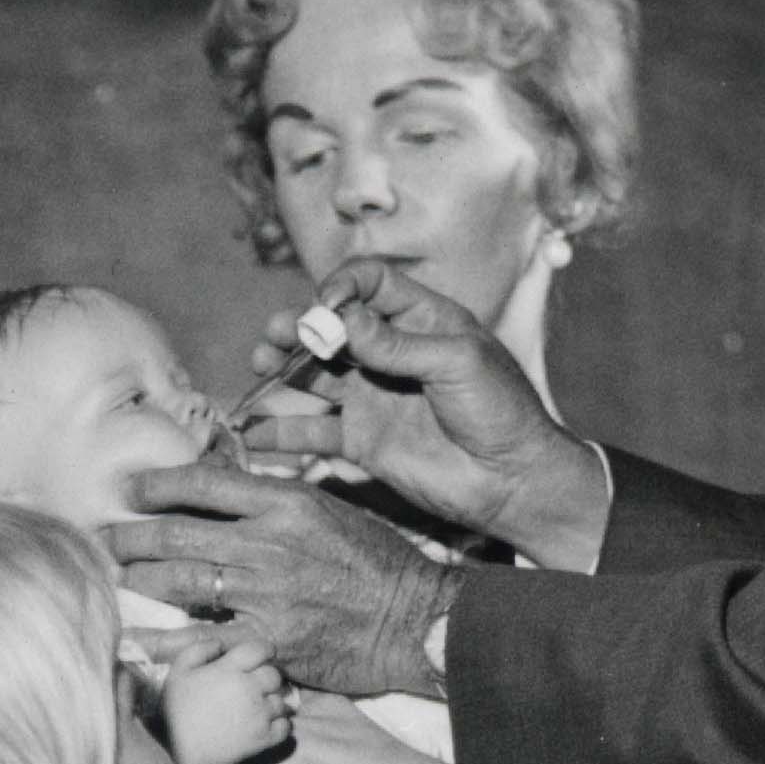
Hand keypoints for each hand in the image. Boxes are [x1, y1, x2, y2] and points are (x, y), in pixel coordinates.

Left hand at [108, 459, 450, 704]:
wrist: (417, 619)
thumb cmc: (379, 562)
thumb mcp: (331, 509)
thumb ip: (277, 501)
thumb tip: (226, 489)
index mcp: (286, 503)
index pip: (204, 484)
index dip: (156, 485)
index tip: (127, 490)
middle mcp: (269, 544)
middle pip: (179, 534)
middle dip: (131, 536)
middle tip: (102, 537)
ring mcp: (267, 595)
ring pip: (182, 582)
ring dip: (140, 579)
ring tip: (115, 577)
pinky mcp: (269, 641)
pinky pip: (202, 640)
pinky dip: (163, 639)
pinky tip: (134, 637)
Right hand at [149, 628, 287, 763]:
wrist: (176, 751)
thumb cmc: (174, 710)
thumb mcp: (178, 671)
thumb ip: (199, 650)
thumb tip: (221, 644)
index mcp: (231, 669)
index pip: (261, 649)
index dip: (263, 651)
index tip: (259, 658)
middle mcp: (250, 688)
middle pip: (275, 676)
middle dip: (267, 678)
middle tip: (255, 687)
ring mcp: (259, 715)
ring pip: (281, 701)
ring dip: (272, 703)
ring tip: (258, 708)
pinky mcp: (263, 739)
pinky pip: (285, 727)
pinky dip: (280, 725)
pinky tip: (266, 725)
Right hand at [238, 255, 591, 545]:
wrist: (511, 479)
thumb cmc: (501, 410)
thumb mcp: (458, 362)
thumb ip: (398, 344)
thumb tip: (343, 321)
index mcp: (421, 320)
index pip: (369, 284)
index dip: (342, 288)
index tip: (327, 307)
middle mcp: (389, 354)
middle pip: (331, 326)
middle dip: (301, 325)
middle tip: (280, 334)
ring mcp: (371, 397)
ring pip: (314, 373)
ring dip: (282, 365)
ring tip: (261, 363)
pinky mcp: (361, 441)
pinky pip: (312, 432)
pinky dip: (281, 431)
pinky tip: (253, 430)